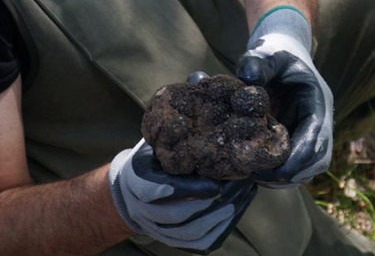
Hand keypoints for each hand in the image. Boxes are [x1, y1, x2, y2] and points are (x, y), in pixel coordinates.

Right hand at [108, 139, 256, 253]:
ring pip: (188, 232)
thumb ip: (176, 144)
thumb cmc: (156, 158)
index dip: (184, 190)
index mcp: (135, 180)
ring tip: (238, 199)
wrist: (136, 187)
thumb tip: (207, 130)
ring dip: (217, 217)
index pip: (154, 190)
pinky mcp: (174, 240)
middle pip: (174, 215)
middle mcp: (141, 209)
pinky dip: (220, 229)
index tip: (213, 186)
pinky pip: (199, 243)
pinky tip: (235, 209)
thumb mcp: (159, 144)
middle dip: (207, 203)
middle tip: (235, 188)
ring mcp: (157, 229)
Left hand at [236, 6, 332, 187]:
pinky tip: (256, 169)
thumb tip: (247, 79)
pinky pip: (297, 165)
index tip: (272, 169)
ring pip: (310, 167)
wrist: (282, 53)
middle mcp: (320, 120)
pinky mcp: (299, 139)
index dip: (298, 157)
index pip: (317, 138)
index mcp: (317, 101)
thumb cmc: (275, 53)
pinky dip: (280, 172)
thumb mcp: (267, 53)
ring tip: (257, 177)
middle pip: (319, 159)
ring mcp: (311, 132)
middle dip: (293, 173)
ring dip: (287, 177)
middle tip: (260, 177)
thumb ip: (257, 63)